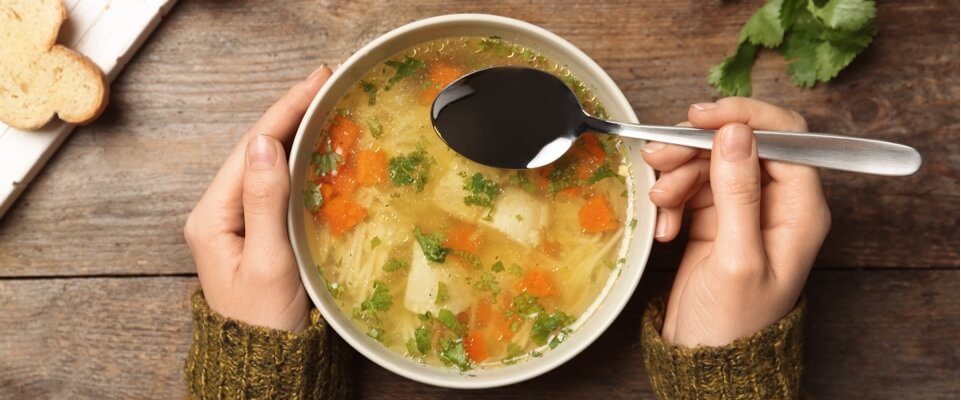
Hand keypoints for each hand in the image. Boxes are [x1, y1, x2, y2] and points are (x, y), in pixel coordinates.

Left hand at [184, 65, 331, 331]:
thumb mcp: (268, 262)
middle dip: (290, 113)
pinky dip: (298, 160)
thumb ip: (265, 202)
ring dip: (294, 132)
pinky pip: (276, 184)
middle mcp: (219, 212)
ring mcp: (237, 221)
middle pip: (256, 149)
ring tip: (324, 104)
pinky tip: (317, 147)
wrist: (264, 364)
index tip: (316, 82)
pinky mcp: (256, 231)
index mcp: (213, 216)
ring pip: (266, 163)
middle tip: (326, 83)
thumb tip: (265, 144)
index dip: (284, 110)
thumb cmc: (266, 323)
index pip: (251, 147)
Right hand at [642, 97, 830, 346]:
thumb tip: (735, 132)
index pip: (785, 136)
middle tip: (659, 157)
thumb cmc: (733, 322)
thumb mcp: (737, 257)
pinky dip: (673, 200)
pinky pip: (691, 187)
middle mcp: (776, 202)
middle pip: (739, 144)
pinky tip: (666, 228)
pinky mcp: (716, 219)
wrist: (707, 360)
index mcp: (801, 208)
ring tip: (659, 203)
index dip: (742, 119)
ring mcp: (744, 209)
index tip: (699, 118)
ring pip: (710, 163)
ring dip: (678, 175)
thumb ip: (738, 192)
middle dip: (696, 148)